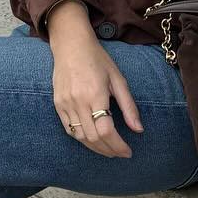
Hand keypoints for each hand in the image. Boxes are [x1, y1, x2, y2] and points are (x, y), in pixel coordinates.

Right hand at [49, 26, 143, 157]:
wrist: (70, 45)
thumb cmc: (97, 59)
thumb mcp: (118, 79)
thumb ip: (129, 106)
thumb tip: (139, 129)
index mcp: (96, 94)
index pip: (106, 131)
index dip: (118, 146)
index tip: (128, 152)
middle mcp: (78, 101)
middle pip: (94, 137)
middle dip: (109, 150)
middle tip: (121, 153)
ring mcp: (65, 104)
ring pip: (80, 137)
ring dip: (96, 148)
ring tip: (109, 150)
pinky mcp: (57, 105)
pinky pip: (69, 130)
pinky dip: (82, 139)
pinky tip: (93, 140)